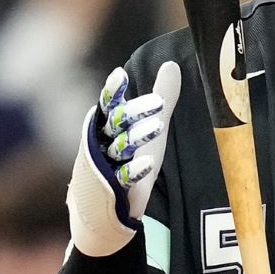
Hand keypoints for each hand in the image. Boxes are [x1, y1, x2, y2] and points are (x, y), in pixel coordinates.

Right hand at [67, 62, 180, 256]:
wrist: (103, 208)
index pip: (108, 104)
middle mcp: (102, 142)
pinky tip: (148, 162)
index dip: (112, 91)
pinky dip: (135, 169)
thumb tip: (172, 64)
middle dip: (134, 112)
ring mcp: (107, 166)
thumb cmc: (125, 158)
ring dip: (138, 136)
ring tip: (158, 126)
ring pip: (121, 147)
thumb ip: (160, 96)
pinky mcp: (115, 188)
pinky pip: (124, 176)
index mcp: (107, 126)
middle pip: (116, 123)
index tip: (121, 75)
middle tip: (158, 102)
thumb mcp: (148, 125)